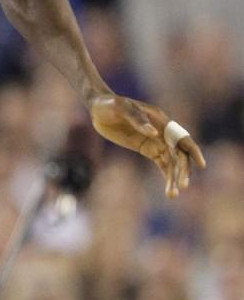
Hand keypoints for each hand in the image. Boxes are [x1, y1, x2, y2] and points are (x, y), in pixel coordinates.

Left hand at [89, 92, 204, 197]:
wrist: (97, 108)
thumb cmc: (110, 104)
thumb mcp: (121, 108)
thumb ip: (137, 119)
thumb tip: (155, 134)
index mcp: (160, 119)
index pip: (181, 137)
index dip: (193, 150)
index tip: (201, 164)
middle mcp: (162, 131)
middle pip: (179, 153)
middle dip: (182, 170)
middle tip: (182, 186)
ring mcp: (155, 141)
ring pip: (172, 162)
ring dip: (174, 178)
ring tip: (173, 195)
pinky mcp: (147, 149)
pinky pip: (162, 164)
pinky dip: (167, 177)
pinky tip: (170, 191)